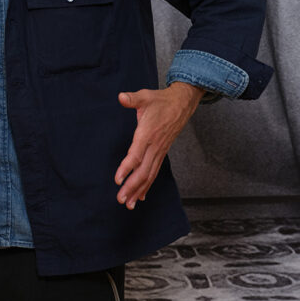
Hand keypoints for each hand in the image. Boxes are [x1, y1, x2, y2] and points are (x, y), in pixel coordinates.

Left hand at [114, 82, 203, 209]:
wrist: (181, 104)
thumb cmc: (160, 101)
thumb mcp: (145, 96)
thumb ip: (132, 99)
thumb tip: (121, 97)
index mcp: (147, 134)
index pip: (136, 155)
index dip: (127, 168)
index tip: (117, 180)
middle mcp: (154, 146)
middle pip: (143, 171)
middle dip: (131, 187)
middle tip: (120, 199)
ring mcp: (160, 151)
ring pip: (149, 175)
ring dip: (138, 190)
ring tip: (129, 204)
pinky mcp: (162, 153)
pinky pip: (154, 172)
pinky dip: (147, 185)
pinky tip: (140, 196)